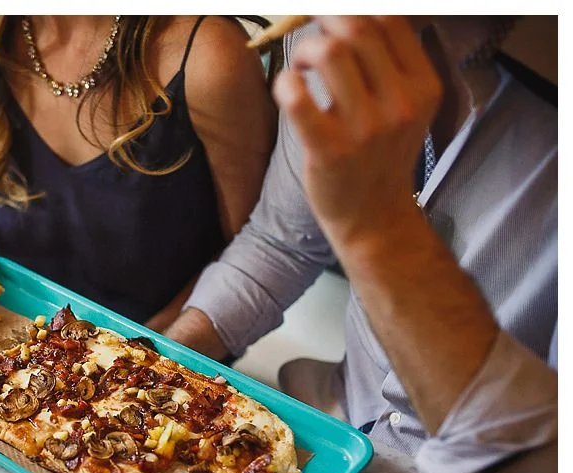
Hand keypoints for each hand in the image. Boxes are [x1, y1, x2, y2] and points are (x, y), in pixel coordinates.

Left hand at [272, 16, 442, 244]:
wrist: (375, 218)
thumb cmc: (380, 156)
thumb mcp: (404, 107)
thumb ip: (389, 64)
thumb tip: (353, 17)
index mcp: (422, 86)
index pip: (390, 20)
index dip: (352, 9)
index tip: (330, 18)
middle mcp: (400, 103)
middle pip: (357, 29)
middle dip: (323, 21)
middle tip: (310, 37)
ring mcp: (365, 128)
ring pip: (330, 53)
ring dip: (304, 49)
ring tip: (299, 66)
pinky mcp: (329, 150)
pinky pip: (298, 97)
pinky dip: (285, 82)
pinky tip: (287, 88)